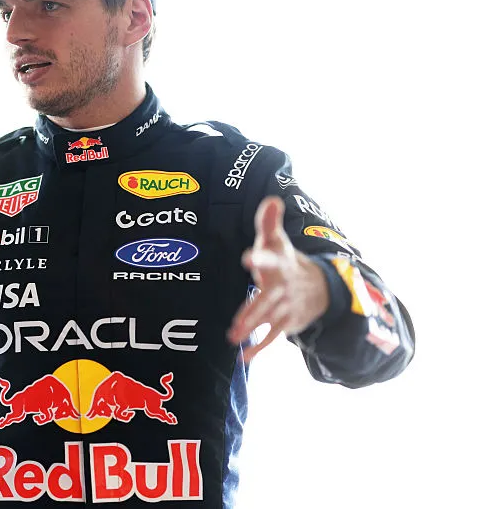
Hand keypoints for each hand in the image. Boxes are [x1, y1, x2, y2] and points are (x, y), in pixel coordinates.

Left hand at [228, 195, 328, 361]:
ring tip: (234, 337)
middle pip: (266, 297)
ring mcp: (285, 306)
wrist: (321, 286)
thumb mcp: (277, 240)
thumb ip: (268, 222)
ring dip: (252, 328)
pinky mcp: (286, 321)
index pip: (269, 258)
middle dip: (253, 308)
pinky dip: (259, 346)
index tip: (248, 258)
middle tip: (237, 319)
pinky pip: (272, 335)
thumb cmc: (286, 260)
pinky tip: (244, 357)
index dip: (259, 257)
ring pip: (267, 318)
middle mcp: (282, 286)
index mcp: (278, 263)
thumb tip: (271, 199)